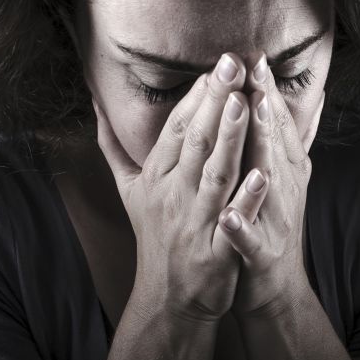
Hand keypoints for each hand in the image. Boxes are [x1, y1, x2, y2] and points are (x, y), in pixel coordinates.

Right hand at [92, 54, 266, 321]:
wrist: (168, 296)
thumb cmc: (156, 233)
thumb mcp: (129, 190)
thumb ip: (114, 146)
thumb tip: (95, 104)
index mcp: (157, 177)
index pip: (177, 129)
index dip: (196, 96)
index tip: (216, 64)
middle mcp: (173, 195)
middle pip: (195, 142)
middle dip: (215, 102)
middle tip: (233, 64)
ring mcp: (194, 223)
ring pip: (214, 174)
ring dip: (229, 138)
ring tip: (244, 104)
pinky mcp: (216, 251)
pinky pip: (233, 222)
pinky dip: (247, 199)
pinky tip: (264, 175)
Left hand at [218, 53, 324, 317]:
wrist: (277, 285)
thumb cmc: (273, 221)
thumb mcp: (287, 175)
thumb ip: (293, 138)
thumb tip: (313, 97)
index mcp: (285, 168)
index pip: (277, 123)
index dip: (268, 89)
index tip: (255, 56)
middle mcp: (285, 188)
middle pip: (275, 142)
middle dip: (267, 106)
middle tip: (256, 70)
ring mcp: (276, 219)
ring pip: (268, 181)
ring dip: (262, 150)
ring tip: (253, 118)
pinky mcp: (262, 253)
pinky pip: (250, 241)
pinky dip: (242, 228)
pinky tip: (228, 217)